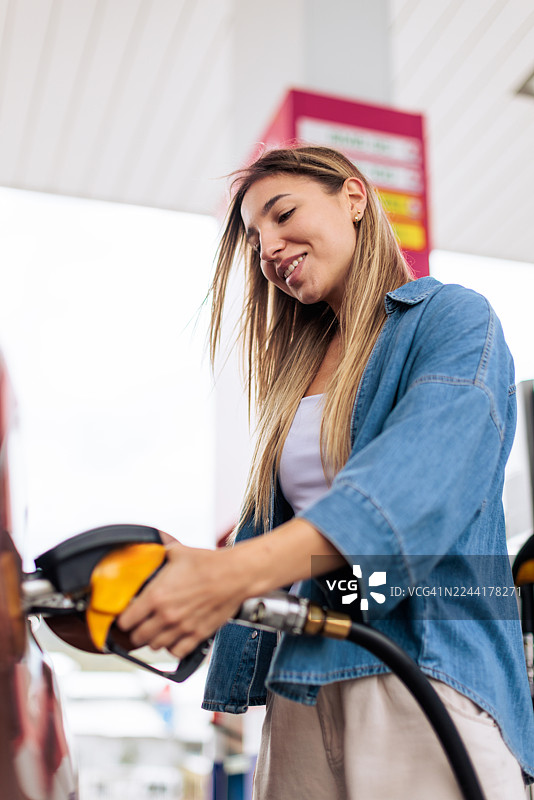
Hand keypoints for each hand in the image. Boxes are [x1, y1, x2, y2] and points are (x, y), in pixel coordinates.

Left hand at [116, 541, 244, 658]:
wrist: (236, 575)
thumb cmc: (209, 563)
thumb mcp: (178, 552)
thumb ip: (160, 552)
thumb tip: (152, 547)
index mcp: (156, 595)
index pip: (125, 621)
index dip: (123, 619)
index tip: (126, 615)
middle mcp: (166, 616)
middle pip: (137, 638)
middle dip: (136, 631)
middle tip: (139, 624)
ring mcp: (182, 628)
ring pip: (155, 647)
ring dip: (153, 639)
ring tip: (156, 630)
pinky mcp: (197, 635)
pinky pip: (176, 652)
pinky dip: (172, 647)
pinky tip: (174, 637)